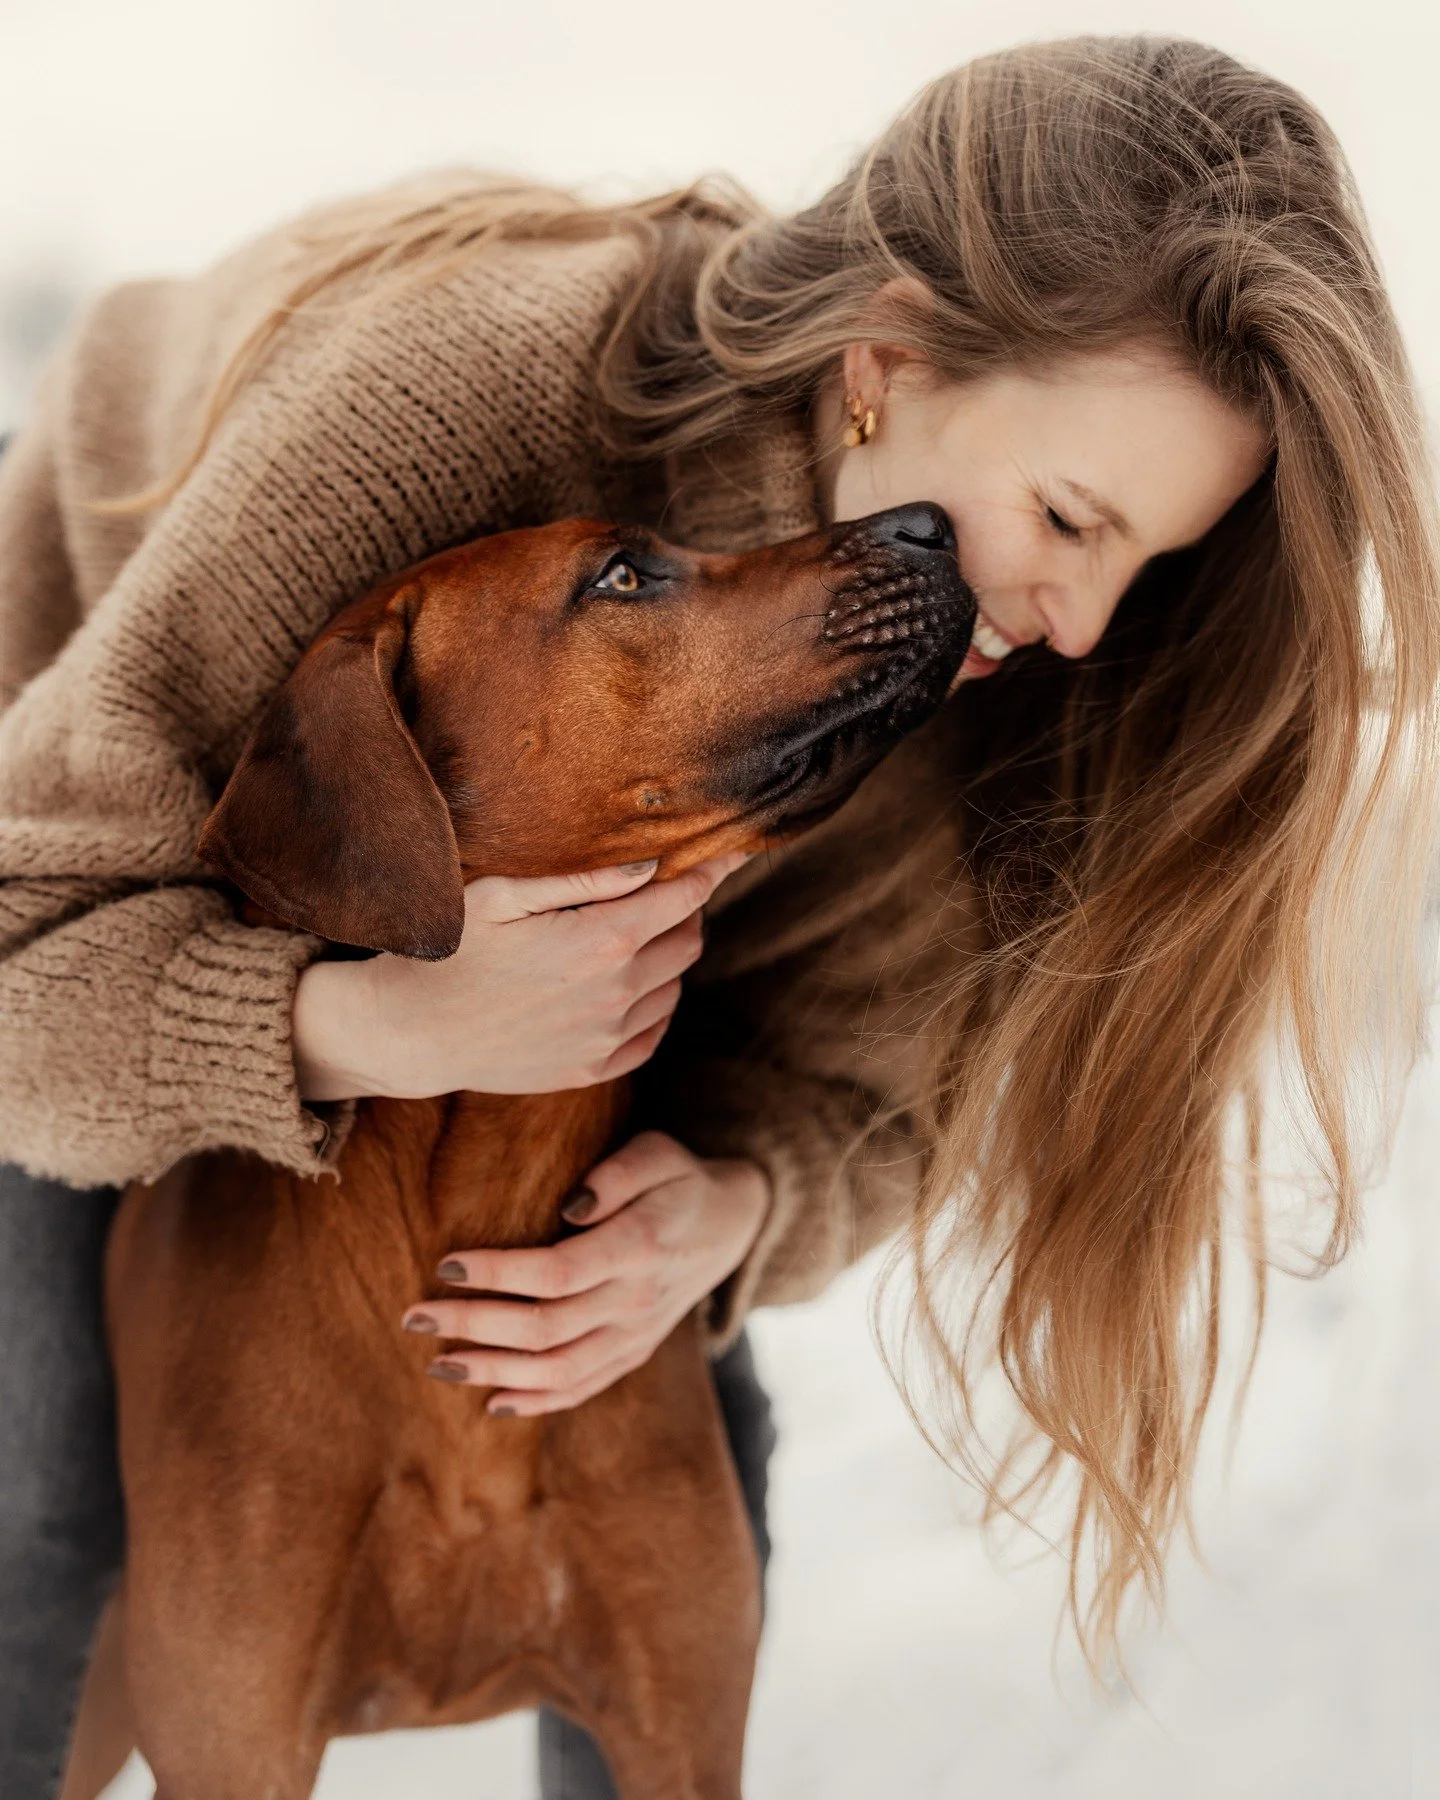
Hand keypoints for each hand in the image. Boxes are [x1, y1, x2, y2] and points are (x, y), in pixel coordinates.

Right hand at [292, 853, 749, 1099]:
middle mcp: (617, 993)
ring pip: (675, 986)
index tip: (734, 851)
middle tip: (657, 893)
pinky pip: (653, 1032)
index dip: (715, 869)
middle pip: (690, 941)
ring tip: (627, 939)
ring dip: (667, 957)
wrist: (413, 1031)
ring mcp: (608, 1037)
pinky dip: (654, 1004)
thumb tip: (650, 865)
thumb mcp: (504, 894)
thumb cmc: (453, 950)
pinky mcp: (594, 1069)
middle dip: (685, 911)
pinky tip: (625, 986)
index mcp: (601, 941)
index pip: (686, 898)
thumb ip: (584, 880)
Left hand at [401, 1132, 769, 1413]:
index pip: (557, 1272)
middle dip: (473, 1326)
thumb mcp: (658, 1152)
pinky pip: (583, 1388)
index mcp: (639, 1246)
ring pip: (558, 1370)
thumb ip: (618, 1173)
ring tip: (437, 1364)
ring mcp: (635, 1334)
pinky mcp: (632, 1353)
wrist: (730, 1224)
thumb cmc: (678, 1179)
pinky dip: (536, 1402)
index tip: (445, 1264)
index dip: (498, 1274)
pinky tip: (490, 1401)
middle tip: (414, 1316)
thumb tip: (570, 1207)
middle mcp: (635, 1300)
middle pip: (545, 1328)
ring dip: (493, 1372)